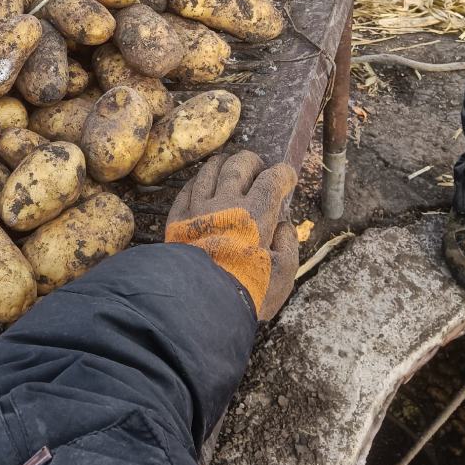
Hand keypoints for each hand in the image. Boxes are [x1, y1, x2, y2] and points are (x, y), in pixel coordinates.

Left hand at [166, 151, 298, 320]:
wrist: (198, 304)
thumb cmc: (247, 291)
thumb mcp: (284, 273)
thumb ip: (288, 244)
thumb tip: (283, 226)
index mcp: (256, 214)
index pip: (272, 180)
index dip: (283, 173)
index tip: (288, 175)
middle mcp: (225, 204)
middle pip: (238, 166)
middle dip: (252, 161)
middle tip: (258, 167)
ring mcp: (198, 209)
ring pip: (209, 171)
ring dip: (223, 164)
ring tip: (229, 166)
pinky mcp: (177, 220)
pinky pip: (186, 189)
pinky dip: (197, 182)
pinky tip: (201, 184)